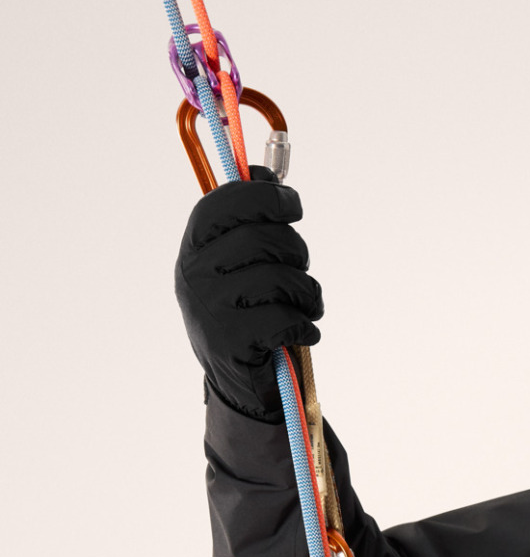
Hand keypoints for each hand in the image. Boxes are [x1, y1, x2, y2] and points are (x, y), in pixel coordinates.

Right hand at [174, 167, 322, 420]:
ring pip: (279, 279)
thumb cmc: (248, 313)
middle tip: (301, 272)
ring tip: (307, 307)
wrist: (238, 384)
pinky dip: (305, 326)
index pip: (225, 202)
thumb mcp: (240, 264)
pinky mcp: (230, 342)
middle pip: (262, 239)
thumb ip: (249, 220)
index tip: (292, 205)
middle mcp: (194, 273)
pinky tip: (303, 332)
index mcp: (195, 246)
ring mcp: (209, 308)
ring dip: (308, 294)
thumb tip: (261, 172)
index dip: (265, 197)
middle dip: (296, 253)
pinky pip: (284, 318)